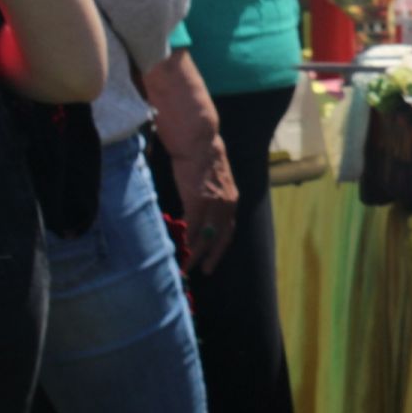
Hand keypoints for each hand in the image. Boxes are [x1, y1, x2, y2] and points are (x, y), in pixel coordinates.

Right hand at [170, 135, 238, 274]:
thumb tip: (201, 211)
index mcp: (231, 200)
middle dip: (210, 257)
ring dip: (194, 254)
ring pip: (205, 237)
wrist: (198, 141)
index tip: (213, 259)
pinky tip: (180, 248)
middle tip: (203, 271)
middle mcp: (226, 204)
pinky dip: (186, 239)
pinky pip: (193, 227)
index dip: (220, 247)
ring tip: (186, 265)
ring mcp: (213, 204)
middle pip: (219, 238)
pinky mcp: (198, 201)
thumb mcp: (214, 180)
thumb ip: (212, 197)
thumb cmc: (202, 157)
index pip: (228, 230)